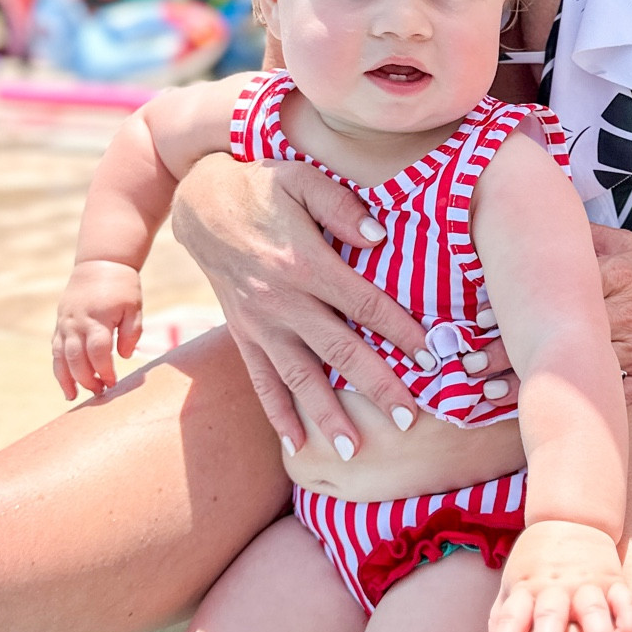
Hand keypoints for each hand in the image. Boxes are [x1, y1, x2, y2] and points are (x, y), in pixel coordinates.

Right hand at [53, 259, 142, 398]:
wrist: (100, 264)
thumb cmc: (122, 288)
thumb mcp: (134, 307)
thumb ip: (131, 333)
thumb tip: (124, 356)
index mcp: (97, 319)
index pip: (98, 352)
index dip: (105, 371)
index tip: (113, 383)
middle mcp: (77, 323)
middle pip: (77, 359)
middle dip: (87, 380)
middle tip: (100, 393)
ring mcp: (65, 324)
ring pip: (61, 357)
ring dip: (68, 379)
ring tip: (75, 396)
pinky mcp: (59, 325)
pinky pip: (55, 350)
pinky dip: (59, 369)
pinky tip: (66, 384)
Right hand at [171, 152, 435, 455]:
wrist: (198, 202)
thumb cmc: (261, 186)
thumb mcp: (302, 179)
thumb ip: (343, 206)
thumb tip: (380, 238)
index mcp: (304, 262)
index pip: (365, 305)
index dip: (401, 333)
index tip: (432, 359)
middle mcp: (282, 300)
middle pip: (340, 351)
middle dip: (377, 388)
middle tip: (410, 420)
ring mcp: (259, 323)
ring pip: (301, 377)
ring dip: (329, 416)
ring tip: (356, 452)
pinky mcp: (243, 334)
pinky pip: (261, 380)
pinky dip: (279, 414)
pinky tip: (297, 444)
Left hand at [487, 521, 631, 631]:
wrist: (570, 518)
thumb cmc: (535, 565)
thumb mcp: (512, 585)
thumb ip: (501, 621)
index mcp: (526, 588)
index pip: (510, 618)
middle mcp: (555, 586)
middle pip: (550, 617)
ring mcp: (587, 583)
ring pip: (593, 613)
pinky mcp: (615, 581)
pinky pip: (627, 603)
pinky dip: (628, 625)